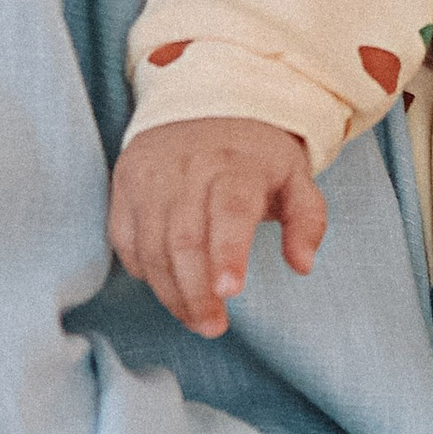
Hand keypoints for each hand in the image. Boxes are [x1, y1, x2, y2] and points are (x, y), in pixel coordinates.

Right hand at [107, 117, 325, 339]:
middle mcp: (189, 167)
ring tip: (195, 318)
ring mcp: (151, 176)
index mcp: (237, 164)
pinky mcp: (125, 185)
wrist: (204, 105)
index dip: (228, 253)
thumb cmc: (255, 156)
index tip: (230, 292)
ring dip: (170, 293)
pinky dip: (144, 272)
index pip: (229, 210)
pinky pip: (126, 240)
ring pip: (151, 246)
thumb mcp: (295, 177)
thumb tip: (302, 265)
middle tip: (213, 327)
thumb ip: (307, 221)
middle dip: (196, 292)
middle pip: (184, 239)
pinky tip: (168, 287)